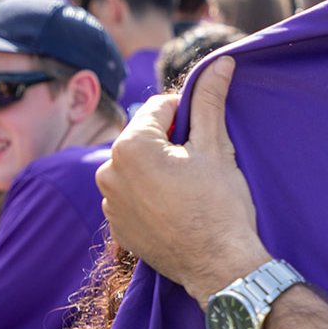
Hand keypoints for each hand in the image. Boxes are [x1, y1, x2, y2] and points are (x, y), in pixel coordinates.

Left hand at [97, 56, 270, 306]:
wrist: (219, 266)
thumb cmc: (220, 205)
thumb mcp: (216, 147)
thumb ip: (209, 101)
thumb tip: (220, 62)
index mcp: (130, 145)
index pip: (161, 108)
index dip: (190, 117)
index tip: (207, 139)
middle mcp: (108, 170)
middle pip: (145, 138)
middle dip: (171, 144)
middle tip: (201, 167)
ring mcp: (109, 201)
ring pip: (137, 167)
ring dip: (159, 169)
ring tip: (189, 191)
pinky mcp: (116, 225)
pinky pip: (132, 196)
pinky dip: (151, 195)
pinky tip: (177, 209)